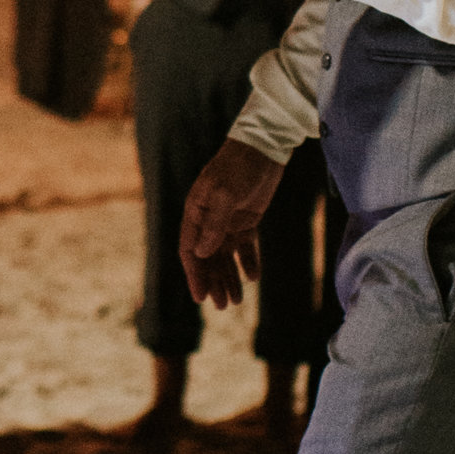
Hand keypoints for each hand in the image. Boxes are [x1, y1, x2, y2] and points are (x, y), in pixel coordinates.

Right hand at [180, 140, 284, 307]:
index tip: (200, 297)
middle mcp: (209, 219)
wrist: (265, 146)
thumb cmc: (240, 166)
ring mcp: (227, 220)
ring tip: (237, 301)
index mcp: (196, 211)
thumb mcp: (226, 194)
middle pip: (207, 258)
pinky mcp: (247, 218)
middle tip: (223, 306)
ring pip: (225, 256)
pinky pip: (244, 246)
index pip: (190, 250)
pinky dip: (247, 261)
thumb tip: (201, 253)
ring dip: (229, 277)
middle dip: (214, 282)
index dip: (194, 275)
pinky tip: (252, 277)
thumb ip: (214, 223)